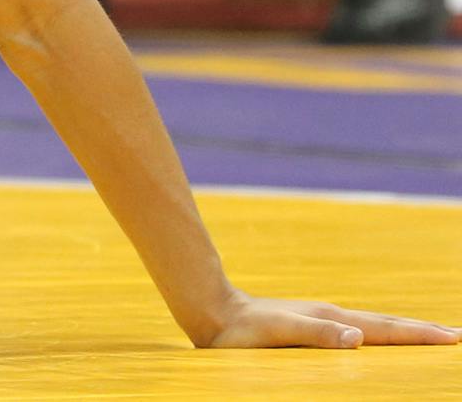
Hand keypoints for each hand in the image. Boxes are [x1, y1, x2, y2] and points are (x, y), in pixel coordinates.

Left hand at [194, 289, 461, 347]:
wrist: (213, 311)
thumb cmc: (241, 331)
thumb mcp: (278, 334)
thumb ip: (316, 334)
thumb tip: (359, 337)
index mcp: (331, 319)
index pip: (385, 329)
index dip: (420, 335)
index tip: (453, 338)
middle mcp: (332, 316)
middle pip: (387, 323)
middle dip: (422, 330)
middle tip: (456, 335)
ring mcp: (322, 318)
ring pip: (374, 325)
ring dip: (405, 330)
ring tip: (430, 334)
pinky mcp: (311, 323)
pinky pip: (357, 329)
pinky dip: (380, 333)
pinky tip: (378, 339)